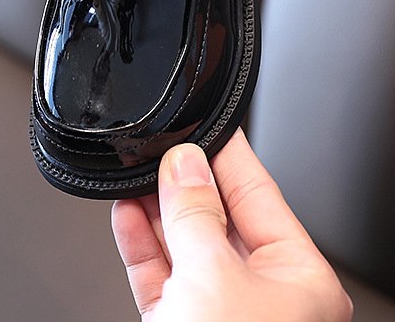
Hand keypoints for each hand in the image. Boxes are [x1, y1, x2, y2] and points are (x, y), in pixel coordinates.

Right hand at [112, 129, 351, 321]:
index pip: (260, 193)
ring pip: (184, 244)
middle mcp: (262, 295)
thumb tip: (183, 163)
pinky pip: (160, 274)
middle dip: (183, 179)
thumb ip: (195, 215)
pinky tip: (124, 213)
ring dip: (155, 207)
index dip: (227, 152)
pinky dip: (140, 243)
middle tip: (156, 144)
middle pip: (218, 216)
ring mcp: (218, 313)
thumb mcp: (215, 279)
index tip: (205, 118)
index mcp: (297, 279)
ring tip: (132, 171)